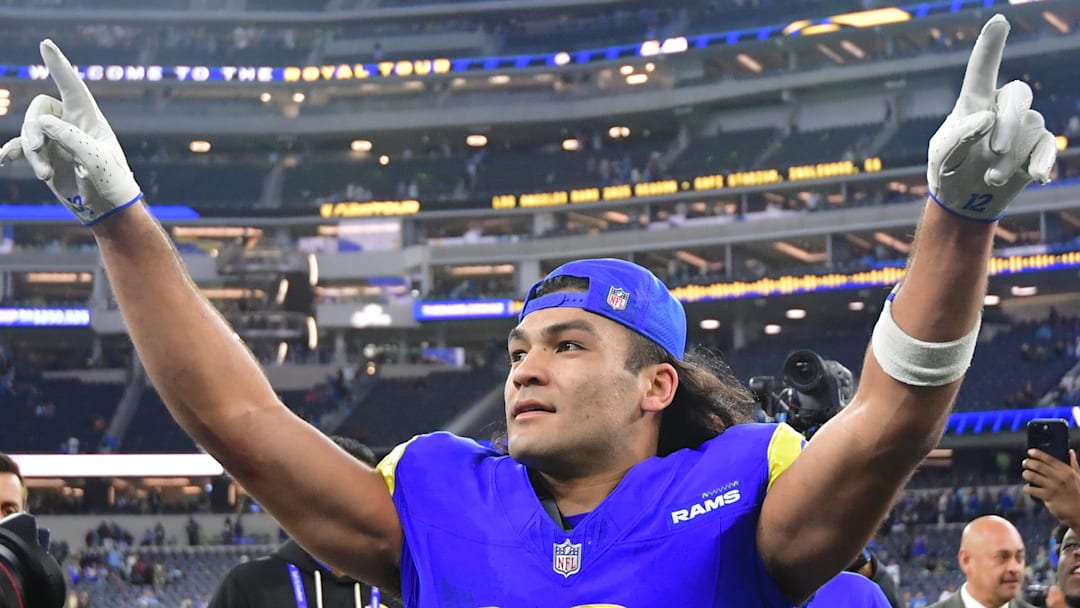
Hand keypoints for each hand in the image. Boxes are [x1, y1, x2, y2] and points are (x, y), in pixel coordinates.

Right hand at [0, 40, 140, 225]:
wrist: (106, 208)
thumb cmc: (110, 181)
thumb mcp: (95, 158)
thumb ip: (70, 137)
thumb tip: (43, 123)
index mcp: (89, 118)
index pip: (72, 86)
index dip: (58, 65)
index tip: (45, 44)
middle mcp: (71, 124)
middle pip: (39, 110)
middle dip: (33, 128)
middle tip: (37, 148)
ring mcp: (56, 140)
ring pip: (29, 132)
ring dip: (31, 152)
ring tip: (45, 174)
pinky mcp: (46, 156)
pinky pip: (20, 148)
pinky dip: (12, 152)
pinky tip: (2, 159)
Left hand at [927, 14, 1056, 221]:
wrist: (964, 200)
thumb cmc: (948, 171)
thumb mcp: (942, 156)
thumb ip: (958, 136)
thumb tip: (986, 118)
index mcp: (973, 102)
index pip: (982, 70)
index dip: (991, 45)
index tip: (998, 20)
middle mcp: (1001, 107)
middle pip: (1019, 94)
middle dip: (1010, 121)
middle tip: (995, 150)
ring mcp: (1022, 125)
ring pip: (1031, 127)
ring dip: (1011, 157)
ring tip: (990, 178)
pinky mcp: (1037, 146)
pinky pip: (1048, 145)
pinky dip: (1042, 161)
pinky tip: (1036, 177)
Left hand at [1023, 448, 1079, 525]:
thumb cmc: (1078, 493)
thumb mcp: (1078, 477)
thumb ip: (1073, 464)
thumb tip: (1071, 451)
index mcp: (1066, 471)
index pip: (1049, 459)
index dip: (1038, 454)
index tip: (1030, 452)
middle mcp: (1059, 477)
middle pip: (1038, 466)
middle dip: (1028, 463)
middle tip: (1025, 463)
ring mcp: (1053, 487)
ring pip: (1032, 476)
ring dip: (1026, 474)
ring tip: (1025, 474)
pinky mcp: (1048, 497)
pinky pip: (1032, 489)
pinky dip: (1027, 488)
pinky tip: (1027, 488)